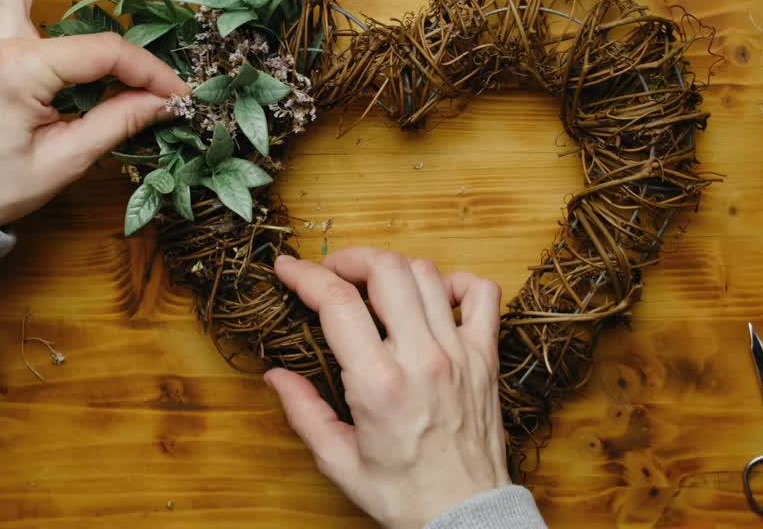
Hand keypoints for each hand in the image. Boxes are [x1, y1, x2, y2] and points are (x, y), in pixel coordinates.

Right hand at [265, 248, 510, 528]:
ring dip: (393, 269)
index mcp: (380, 385)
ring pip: (428, 273)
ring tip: (373, 287)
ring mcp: (460, 353)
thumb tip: (276, 376)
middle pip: (387, 270)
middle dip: (349, 260)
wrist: (466, 514)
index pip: (339, 303)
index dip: (306, 276)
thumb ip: (304, 412)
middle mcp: (423, 359)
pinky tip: (434, 298)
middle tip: (331, 275)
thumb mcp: (339, 462)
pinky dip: (457, 283)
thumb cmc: (403, 494)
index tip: (287, 268)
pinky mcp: (486, 357)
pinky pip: (482, 294)